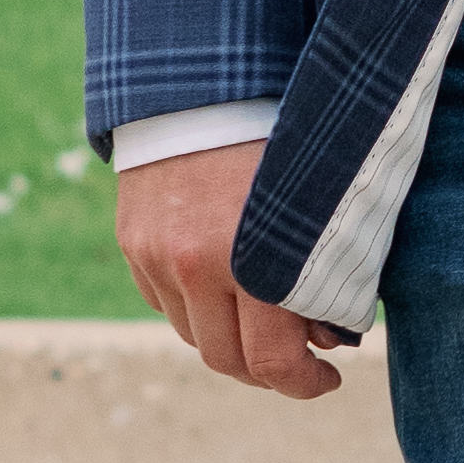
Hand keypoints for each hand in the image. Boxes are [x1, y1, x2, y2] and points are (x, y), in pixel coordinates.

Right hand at [112, 135, 348, 393]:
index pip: (273, 362)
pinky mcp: (132, 244)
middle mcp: (196, 266)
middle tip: (299, 362)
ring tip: (263, 319)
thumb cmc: (280, 131)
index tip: (329, 378)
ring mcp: (157, 257)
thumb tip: (331, 338)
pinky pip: (166, 302)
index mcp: (252, 259)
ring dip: (231, 339)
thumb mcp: (319, 200)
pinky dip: (197, 307)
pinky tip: (224, 285)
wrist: (201, 78)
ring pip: (195, 336)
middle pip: (228, 361)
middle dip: (268, 372)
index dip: (306, 384)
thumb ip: (330, 271)